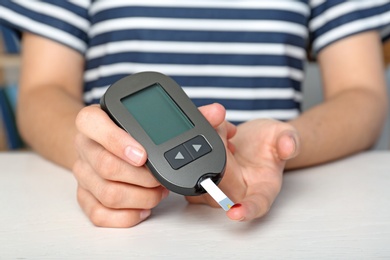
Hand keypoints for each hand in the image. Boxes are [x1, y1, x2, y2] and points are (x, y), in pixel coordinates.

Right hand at [72, 103, 228, 226]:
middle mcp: (85, 146)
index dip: (117, 140)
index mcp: (96, 121)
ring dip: (141, 197)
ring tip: (159, 192)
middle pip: (106, 166)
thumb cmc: (134, 132)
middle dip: (143, 177)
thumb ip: (188, 114)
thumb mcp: (157, 118)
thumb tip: (217, 113)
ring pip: (107, 193)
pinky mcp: (85, 195)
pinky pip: (99, 213)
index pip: (92, 123)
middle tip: (162, 179)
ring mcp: (83, 172)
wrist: (106, 145)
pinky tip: (144, 208)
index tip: (144, 154)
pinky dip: (127, 215)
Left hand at [186, 118, 299, 220]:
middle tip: (227, 142)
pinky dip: (195, 148)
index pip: (257, 205)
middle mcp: (237, 192)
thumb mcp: (283, 134)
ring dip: (205, 154)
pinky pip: (191, 169)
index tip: (236, 212)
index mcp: (262, 188)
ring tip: (222, 133)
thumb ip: (288, 140)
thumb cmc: (267, 142)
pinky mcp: (201, 176)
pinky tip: (210, 132)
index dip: (247, 210)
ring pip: (202, 179)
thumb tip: (288, 146)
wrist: (251, 138)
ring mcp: (217, 186)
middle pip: (221, 192)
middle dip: (218, 168)